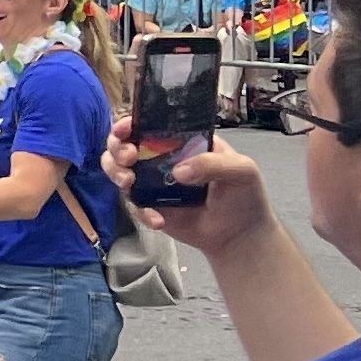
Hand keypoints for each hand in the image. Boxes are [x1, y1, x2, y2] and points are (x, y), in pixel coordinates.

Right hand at [113, 114, 269, 254]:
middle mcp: (163, 158)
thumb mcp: (241, 170)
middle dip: (117, 148)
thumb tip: (177, 172)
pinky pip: (133, 205)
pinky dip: (140, 212)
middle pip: (125, 144)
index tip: (125, 130)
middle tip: (128, 158)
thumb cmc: (244, 195)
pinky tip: (158, 220)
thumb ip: (212, 164)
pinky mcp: (150, 207)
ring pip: (119, 170)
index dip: (131, 123)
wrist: (241, 236)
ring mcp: (154, 183)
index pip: (151, 125)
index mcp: (183, 142)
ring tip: (128, 183)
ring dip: (115, 173)